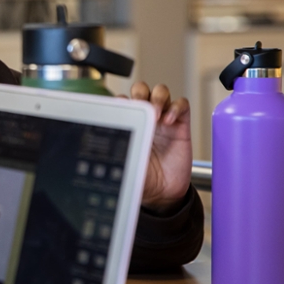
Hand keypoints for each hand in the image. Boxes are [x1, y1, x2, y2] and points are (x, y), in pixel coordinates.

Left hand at [128, 80, 191, 211]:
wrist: (163, 193)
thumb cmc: (142, 178)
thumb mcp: (125, 163)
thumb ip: (116, 152)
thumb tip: (101, 148)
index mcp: (130, 124)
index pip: (123, 100)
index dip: (121, 100)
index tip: (120, 109)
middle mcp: (146, 118)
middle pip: (141, 89)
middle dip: (139, 93)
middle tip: (139, 105)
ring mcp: (164, 120)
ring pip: (161, 91)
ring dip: (158, 97)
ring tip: (156, 113)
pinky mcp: (181, 125)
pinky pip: (182, 105)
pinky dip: (176, 107)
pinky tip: (169, 120)